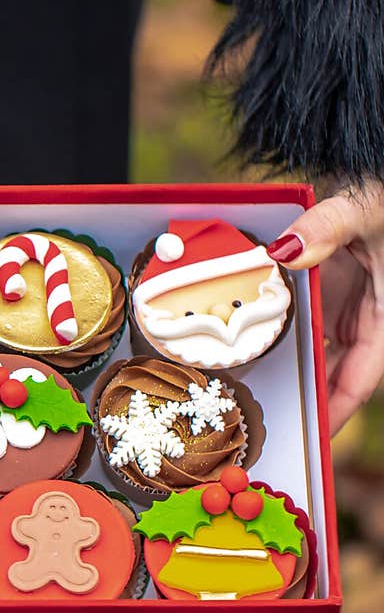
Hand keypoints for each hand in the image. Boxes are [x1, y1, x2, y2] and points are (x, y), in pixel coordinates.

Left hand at [267, 178, 383, 433]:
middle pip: (333, 377)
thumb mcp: (363, 210)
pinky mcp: (332, 297)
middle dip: (302, 400)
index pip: (361, 383)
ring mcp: (348, 311)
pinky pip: (306, 330)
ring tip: (243, 395)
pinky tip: (245, 348)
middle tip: (256, 424)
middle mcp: (369, 323)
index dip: (335, 413)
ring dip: (287, 372)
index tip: (308, 437)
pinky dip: (281, 339)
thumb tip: (283, 252)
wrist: (381, 175)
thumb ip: (326, 229)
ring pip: (317, 357)